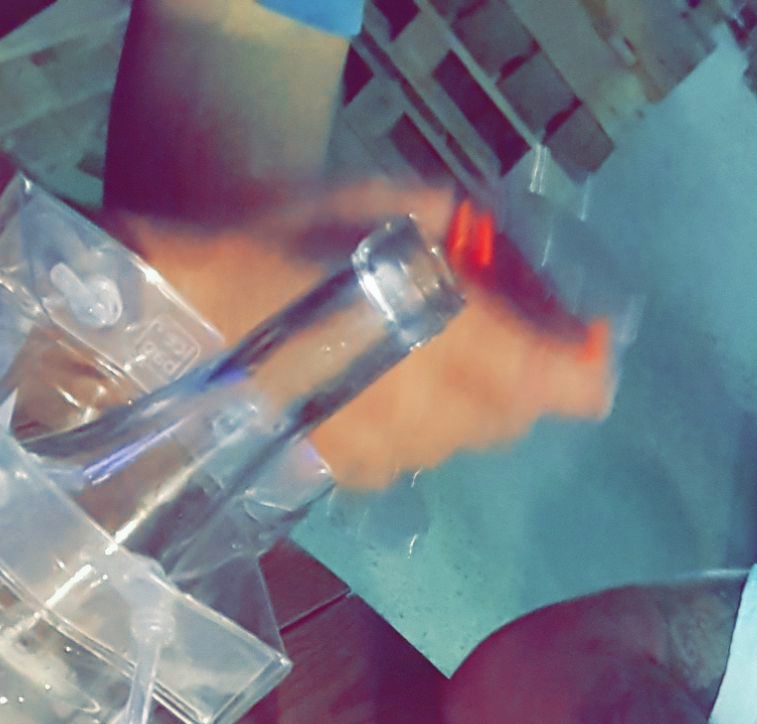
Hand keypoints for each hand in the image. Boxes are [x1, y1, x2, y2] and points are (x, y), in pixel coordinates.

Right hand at [121, 185, 616, 488]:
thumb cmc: (272, 248)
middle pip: (516, 417)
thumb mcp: (371, 211)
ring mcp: (390, 458)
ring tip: (418, 351)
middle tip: (494, 325)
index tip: (585, 336)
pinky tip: (369, 385)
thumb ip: (449, 234)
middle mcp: (435, 416)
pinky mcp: (347, 480)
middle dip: (518, 375)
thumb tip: (488, 249)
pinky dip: (411, 425)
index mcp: (454, 344)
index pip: (564, 384)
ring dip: (463, 403)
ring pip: (462, 441)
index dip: (585, 365)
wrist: (171, 328)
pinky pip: (409, 457)